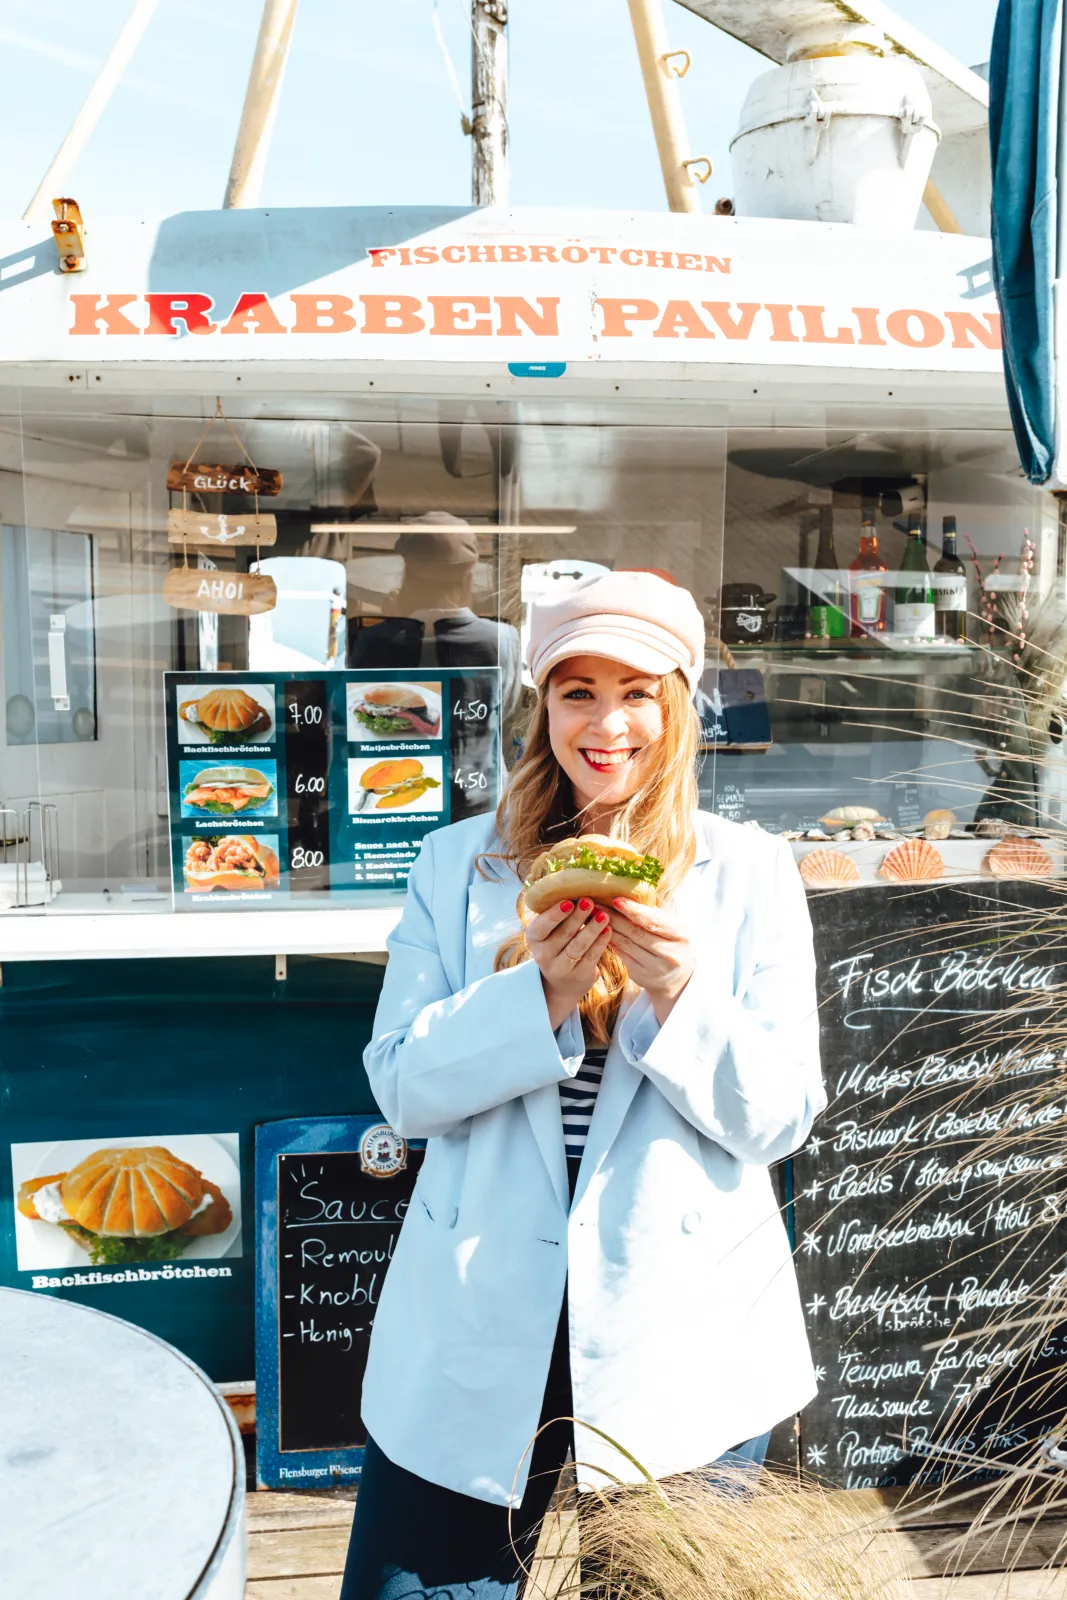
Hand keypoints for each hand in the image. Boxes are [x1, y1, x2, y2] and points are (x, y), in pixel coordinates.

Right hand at [526, 896, 611, 1030]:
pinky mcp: (580, 976)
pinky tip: (609, 930)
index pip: (541, 926)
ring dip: (592, 929)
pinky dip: (601, 942)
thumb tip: (575, 883)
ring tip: (604, 914)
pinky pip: (591, 957)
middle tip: (589, 901)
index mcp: (534, 938)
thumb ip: (558, 912)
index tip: (568, 901)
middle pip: (563, 934)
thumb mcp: (550, 931)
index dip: (554, 914)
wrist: (562, 981)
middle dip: (577, 917)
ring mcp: (561, 968)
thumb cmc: (558, 944)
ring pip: (578, 946)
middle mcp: (544, 955)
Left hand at [607, 898, 693, 1023]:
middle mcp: (669, 953)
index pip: (653, 921)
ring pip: (626, 944)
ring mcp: (655, 967)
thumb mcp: (670, 928)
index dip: (634, 910)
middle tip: (597, 905)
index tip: (616, 900)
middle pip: (636, 932)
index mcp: (679, 935)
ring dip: (607, 929)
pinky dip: (610, 942)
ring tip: (594, 916)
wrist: (677, 976)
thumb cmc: (670, 943)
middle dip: (614, 917)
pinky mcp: (642, 976)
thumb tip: (627, 894)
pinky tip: (600, 932)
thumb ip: (653, 914)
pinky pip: (622, 955)